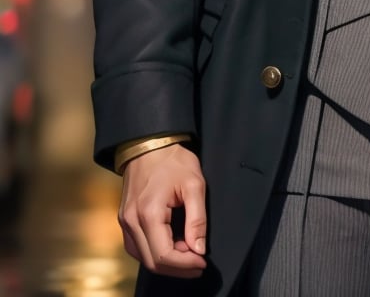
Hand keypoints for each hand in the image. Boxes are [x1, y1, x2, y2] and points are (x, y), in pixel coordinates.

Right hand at [118, 143, 206, 276]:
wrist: (150, 143)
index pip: (164, 256)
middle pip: (152, 262)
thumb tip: (198, 249)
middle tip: (198, 261)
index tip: (203, 262)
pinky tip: (172, 243)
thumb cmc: (173, 160)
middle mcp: (131, 221)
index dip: (185, 265)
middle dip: (178, 267)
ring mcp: (125, 221)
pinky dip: (155, 251)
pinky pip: (138, 246)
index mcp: (148, 213)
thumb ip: (197, 219)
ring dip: (166, 261)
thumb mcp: (194, 184)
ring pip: (143, 257)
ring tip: (188, 250)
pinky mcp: (125, 219)